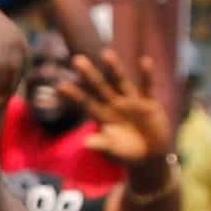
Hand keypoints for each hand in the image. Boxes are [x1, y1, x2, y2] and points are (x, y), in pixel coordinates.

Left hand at [72, 50, 171, 167]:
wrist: (151, 156)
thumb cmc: (128, 154)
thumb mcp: (115, 151)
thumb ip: (102, 145)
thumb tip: (86, 143)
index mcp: (103, 116)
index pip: (85, 103)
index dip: (74, 95)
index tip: (60, 86)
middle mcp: (114, 104)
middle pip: (100, 86)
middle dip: (89, 74)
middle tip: (76, 60)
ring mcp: (131, 101)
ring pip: (121, 81)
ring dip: (114, 68)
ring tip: (106, 54)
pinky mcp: (148, 103)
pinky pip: (147, 87)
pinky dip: (147, 75)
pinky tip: (145, 61)